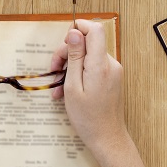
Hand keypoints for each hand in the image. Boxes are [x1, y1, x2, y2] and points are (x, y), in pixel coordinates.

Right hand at [50, 20, 127, 155]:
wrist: (107, 138)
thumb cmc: (88, 118)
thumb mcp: (73, 86)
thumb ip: (75, 57)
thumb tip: (74, 33)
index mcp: (100, 65)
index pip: (95, 30)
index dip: (78, 28)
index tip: (64, 41)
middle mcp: (111, 64)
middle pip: (88, 43)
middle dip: (67, 52)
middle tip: (53, 70)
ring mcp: (113, 71)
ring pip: (88, 55)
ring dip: (70, 66)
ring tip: (58, 86)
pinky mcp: (111, 78)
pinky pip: (93, 66)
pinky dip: (79, 73)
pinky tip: (67, 89)